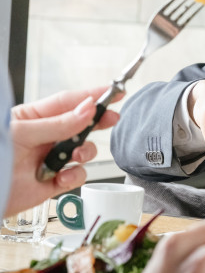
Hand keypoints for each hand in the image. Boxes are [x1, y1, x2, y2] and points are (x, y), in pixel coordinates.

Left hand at [4, 88, 120, 216]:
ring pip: (82, 150)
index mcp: (35, 116)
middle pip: (80, 123)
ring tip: (74, 155)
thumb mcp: (23, 134)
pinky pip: (75, 175)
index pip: (69, 101)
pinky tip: (62, 177)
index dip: (92, 95)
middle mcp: (46, 136)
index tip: (113, 90)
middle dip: (98, 121)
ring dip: (84, 152)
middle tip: (112, 118)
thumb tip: (87, 110)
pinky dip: (74, 176)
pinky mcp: (53, 182)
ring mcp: (51, 158)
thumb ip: (58, 124)